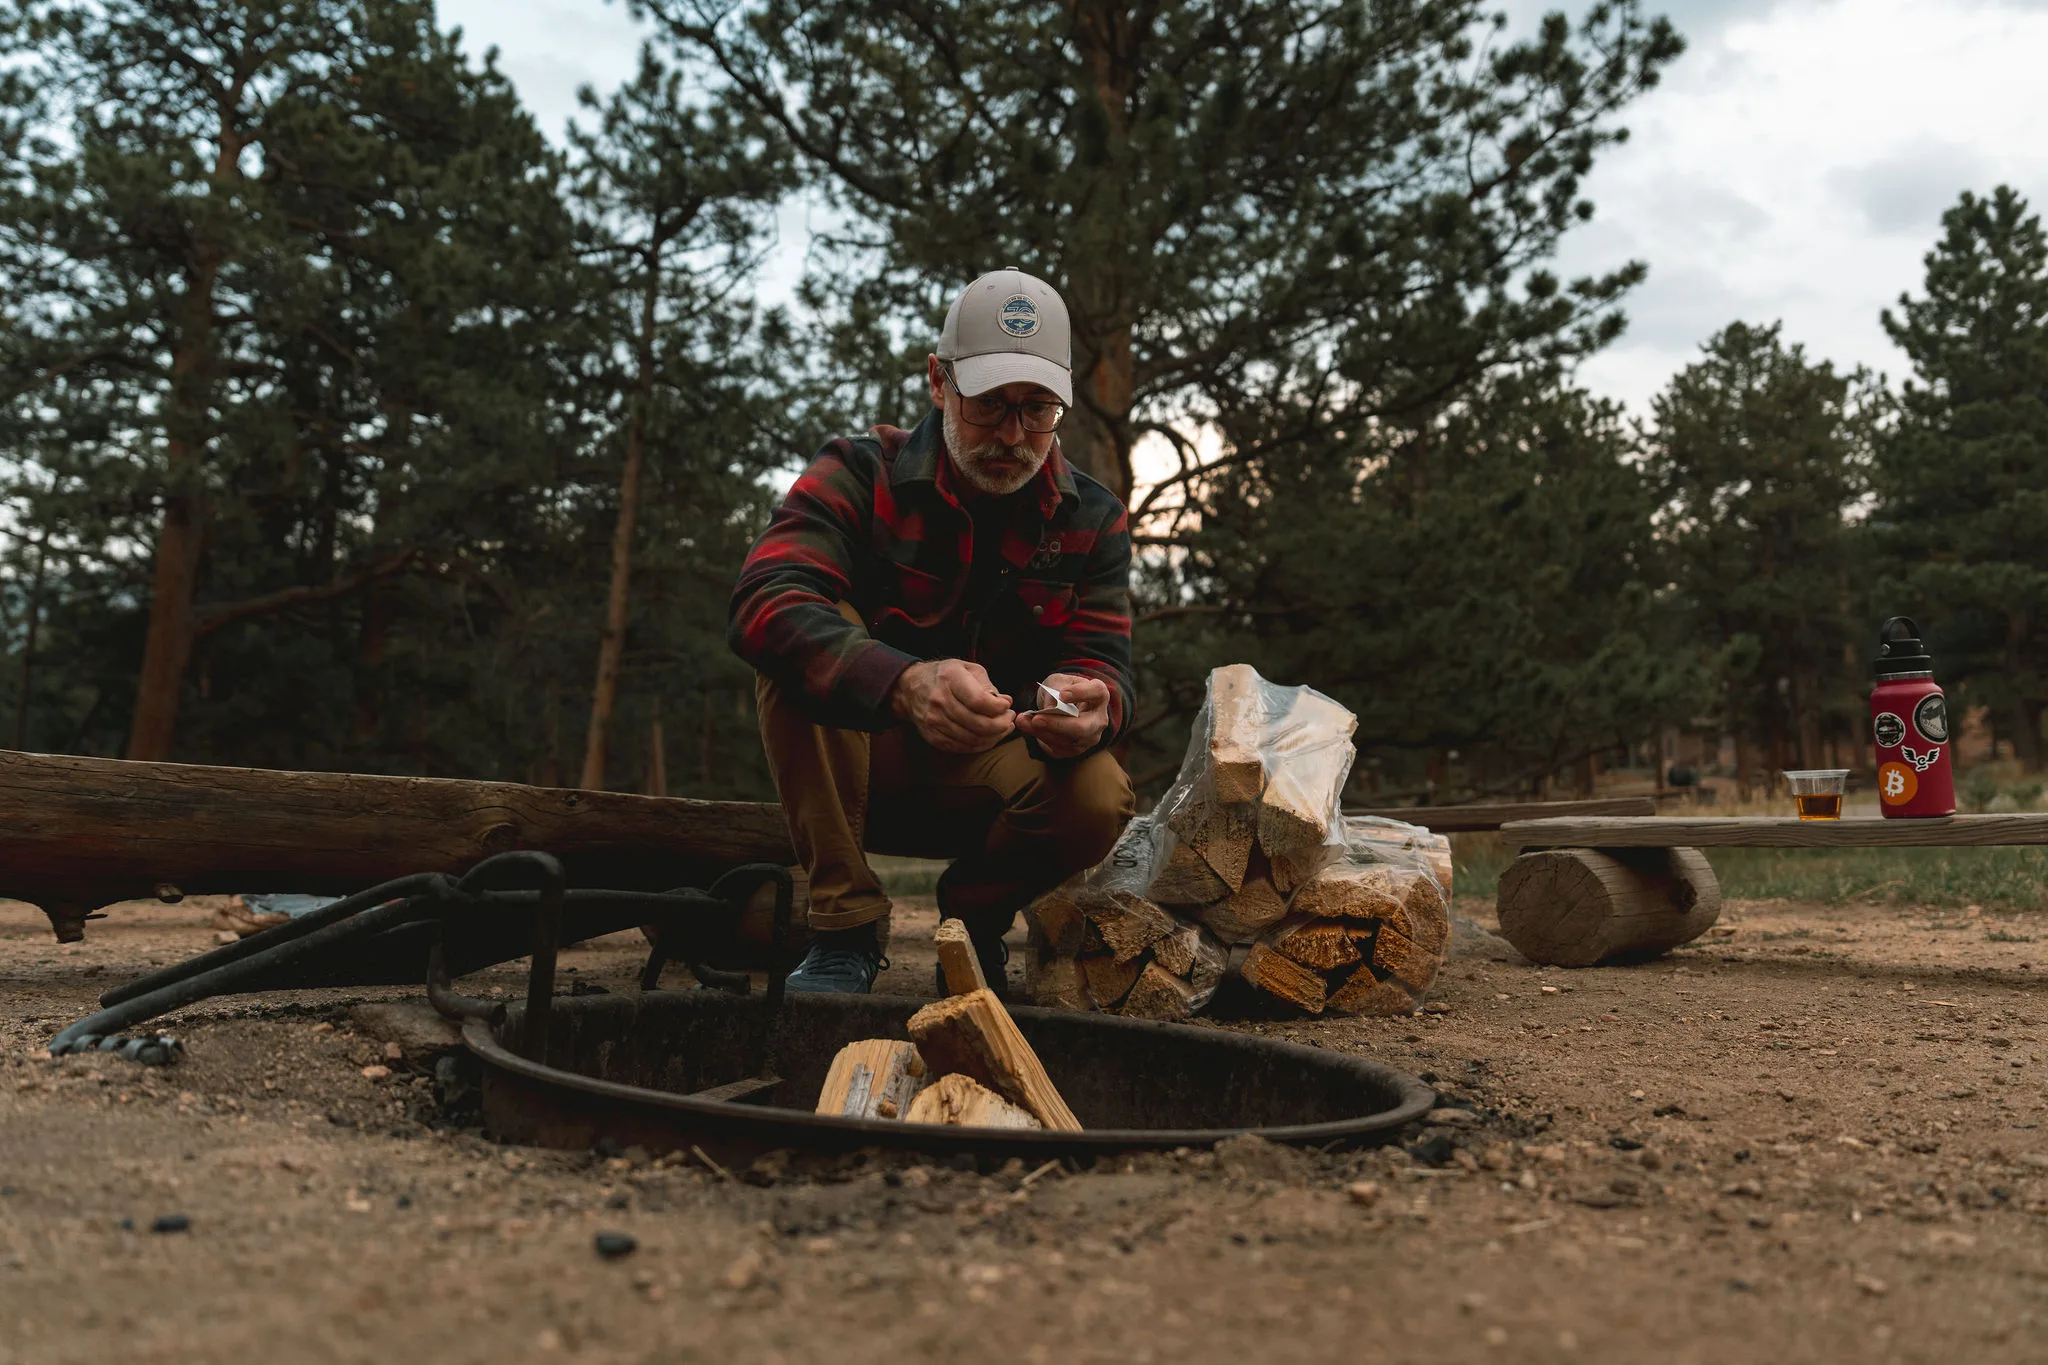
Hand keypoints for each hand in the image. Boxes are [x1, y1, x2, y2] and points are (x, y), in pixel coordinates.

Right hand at [889, 659, 1015, 752]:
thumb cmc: (945, 676)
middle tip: (1010, 719)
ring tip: (1003, 728)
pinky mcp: (933, 737)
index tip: (1007, 705)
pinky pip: (962, 747)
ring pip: (972, 739)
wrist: (910, 688)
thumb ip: (987, 685)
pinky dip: (980, 745)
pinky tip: (989, 736)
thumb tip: (1004, 703)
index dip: (998, 708)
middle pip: (977, 724)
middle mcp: (940, 700)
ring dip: (994, 737)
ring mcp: (935, 721)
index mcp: (950, 678)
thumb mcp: (967, 668)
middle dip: (1001, 725)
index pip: (978, 700)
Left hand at [1014, 672, 1110, 758]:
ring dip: (1042, 731)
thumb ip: (1055, 690)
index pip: (1096, 693)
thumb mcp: (1058, 682)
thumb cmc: (1062, 690)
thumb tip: (1049, 710)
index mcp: (1099, 696)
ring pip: (1066, 741)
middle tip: (1036, 719)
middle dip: (1057, 724)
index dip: (1080, 694)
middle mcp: (1098, 720)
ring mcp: (1088, 738)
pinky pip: (1057, 747)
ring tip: (1023, 720)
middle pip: (1082, 727)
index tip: (1062, 695)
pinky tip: (1027, 726)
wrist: (1062, 708)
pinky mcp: (1074, 750)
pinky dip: (1039, 736)